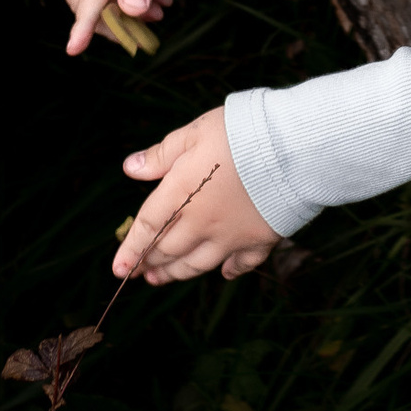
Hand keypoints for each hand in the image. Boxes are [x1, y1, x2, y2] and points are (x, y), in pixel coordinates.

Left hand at [116, 106, 279, 283]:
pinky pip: (242, 264)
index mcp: (181, 194)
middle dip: (150, 263)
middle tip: (140, 273)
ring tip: (164, 278)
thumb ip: (162, 155)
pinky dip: (230, 271)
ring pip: (198, 264)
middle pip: (170, 250)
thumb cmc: (241, 133)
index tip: (118, 268)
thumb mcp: (195, 133)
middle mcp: (202, 223)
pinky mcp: (260, 239)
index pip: (148, 228)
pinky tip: (225, 273)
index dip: (130, 249)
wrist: (292, 148)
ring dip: (178, 273)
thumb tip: (130, 168)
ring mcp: (231, 235)